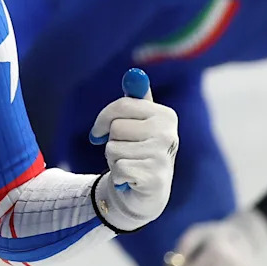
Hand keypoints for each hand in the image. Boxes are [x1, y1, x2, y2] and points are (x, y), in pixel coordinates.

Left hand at [89, 69, 178, 231]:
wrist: (148, 191)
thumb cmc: (139, 150)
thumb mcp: (139, 123)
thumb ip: (135, 100)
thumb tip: (134, 74)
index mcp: (165, 115)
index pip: (122, 105)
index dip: (103, 118)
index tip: (98, 131)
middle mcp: (168, 135)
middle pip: (116, 128)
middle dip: (111, 141)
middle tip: (122, 150)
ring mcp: (163, 157)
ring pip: (114, 149)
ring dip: (114, 159)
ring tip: (129, 163)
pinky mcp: (155, 179)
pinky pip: (118, 168)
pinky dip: (118, 175)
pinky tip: (130, 178)